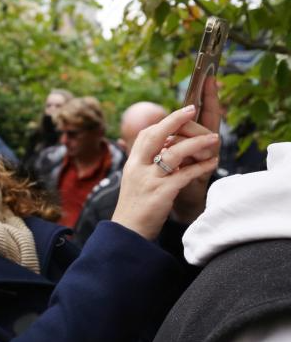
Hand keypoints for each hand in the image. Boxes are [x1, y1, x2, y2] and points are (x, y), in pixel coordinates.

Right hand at [111, 102, 219, 239]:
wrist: (127, 232)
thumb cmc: (134, 206)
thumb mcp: (135, 180)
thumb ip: (145, 163)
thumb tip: (161, 147)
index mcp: (132, 163)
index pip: (146, 134)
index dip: (164, 122)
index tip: (181, 112)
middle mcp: (138, 168)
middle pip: (155, 136)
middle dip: (175, 121)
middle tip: (193, 109)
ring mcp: (149, 180)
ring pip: (173, 153)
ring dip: (196, 143)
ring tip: (214, 138)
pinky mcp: (161, 193)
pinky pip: (185, 175)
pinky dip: (201, 167)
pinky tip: (213, 163)